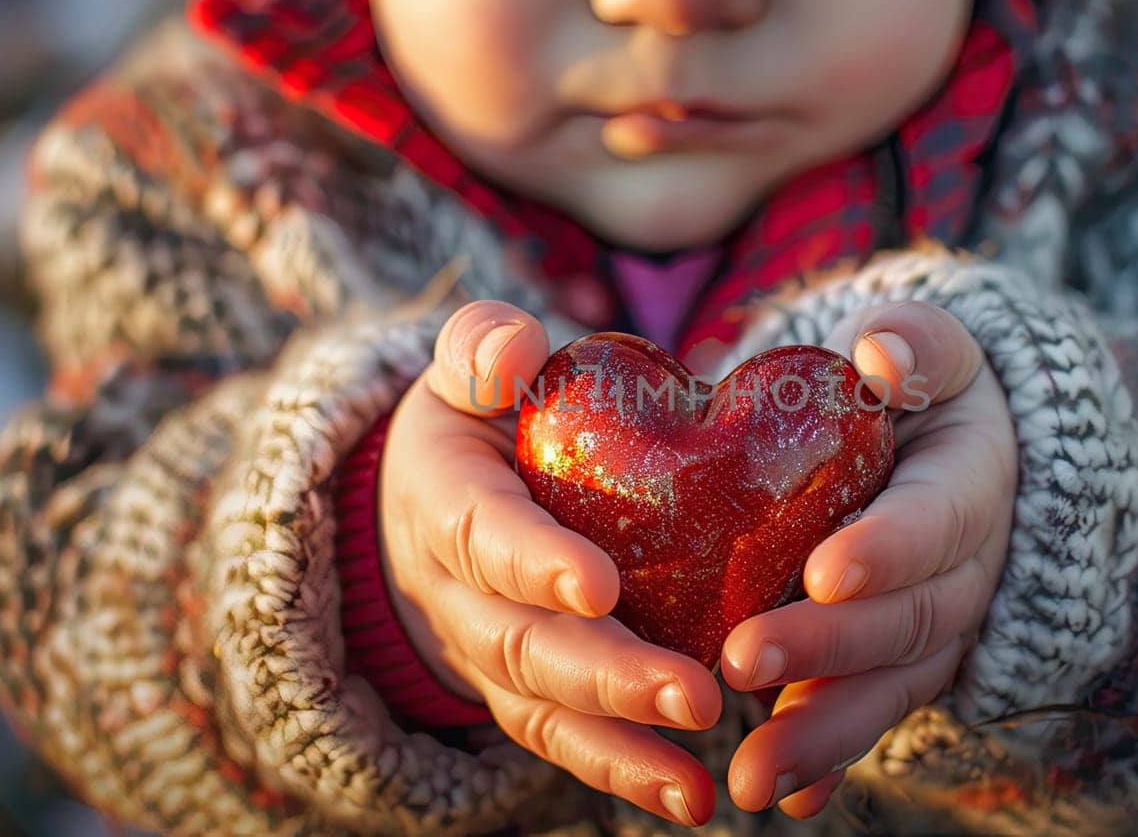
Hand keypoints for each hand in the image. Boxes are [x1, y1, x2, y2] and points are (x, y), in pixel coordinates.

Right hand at [378, 300, 721, 827]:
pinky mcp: (522, 693)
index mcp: (444, 497)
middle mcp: (454, 590)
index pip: (482, 534)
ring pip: (542, 708)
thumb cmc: (482, 414)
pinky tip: (691, 797)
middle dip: (605, 672)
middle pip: (520, 644)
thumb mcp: (470, 365)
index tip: (599, 586)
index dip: (533, 564)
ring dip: (621, 742)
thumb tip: (511, 351)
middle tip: (693, 692)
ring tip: (697, 780)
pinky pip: (567, 740)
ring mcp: (486, 652)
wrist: (439, 492)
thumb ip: (482, 346)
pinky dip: (624, 771)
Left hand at [719, 301, 1016, 817]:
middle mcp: (968, 570)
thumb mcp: (935, 346)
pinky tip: (788, 800)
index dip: (889, 549)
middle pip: (909, 619)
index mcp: (972, 483)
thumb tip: (881, 350)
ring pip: (891, 687)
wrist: (957, 447)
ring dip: (823, 732)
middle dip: (830, 647)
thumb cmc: (922, 385)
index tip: (824, 571)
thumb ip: (920, 342)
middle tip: (742, 664)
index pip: (939, 520)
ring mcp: (938, 628)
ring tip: (754, 778)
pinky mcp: (901, 667)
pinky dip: (831, 760)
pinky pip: (873, 715)